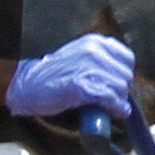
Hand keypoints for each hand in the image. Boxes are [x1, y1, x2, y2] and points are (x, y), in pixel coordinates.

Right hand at [3, 33, 138, 125]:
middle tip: (109, 100)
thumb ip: (100, 63)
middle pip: (125, 75)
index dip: (123, 75)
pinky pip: (110, 98)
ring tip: (106, 107)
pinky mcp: (82, 85)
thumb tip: (123, 81)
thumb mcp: (80, 58)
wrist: (28, 84)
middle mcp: (94, 50)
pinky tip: (111, 112)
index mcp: (94, 42)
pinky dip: (114, 108)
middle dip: (120, 90)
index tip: (116, 85)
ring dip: (117, 101)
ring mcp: (88, 66)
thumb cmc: (54, 75)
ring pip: (120, 88)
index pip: (127, 58)